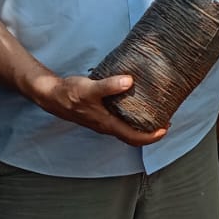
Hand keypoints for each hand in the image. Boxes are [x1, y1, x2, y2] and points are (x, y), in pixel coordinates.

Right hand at [29, 74, 168, 146]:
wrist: (52, 95)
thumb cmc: (70, 93)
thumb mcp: (90, 88)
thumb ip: (109, 85)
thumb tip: (129, 81)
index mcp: (107, 124)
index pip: (133, 137)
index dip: (151, 136)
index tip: (166, 128)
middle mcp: (106, 126)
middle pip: (132, 136)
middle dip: (150, 132)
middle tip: (166, 121)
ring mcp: (103, 121)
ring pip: (126, 129)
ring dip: (142, 125)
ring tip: (155, 113)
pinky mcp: (100, 114)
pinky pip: (120, 121)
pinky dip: (132, 117)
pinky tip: (136, 104)